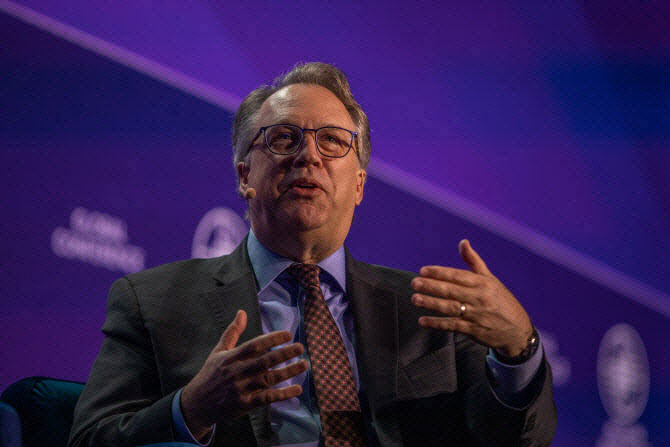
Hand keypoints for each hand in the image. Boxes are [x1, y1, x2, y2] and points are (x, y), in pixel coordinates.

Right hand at [180, 310, 307, 440]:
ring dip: (288, 372)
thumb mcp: (218, 351)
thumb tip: (241, 312)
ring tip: (304, 364)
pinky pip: (267, 398)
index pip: (254, 346)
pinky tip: (297, 389)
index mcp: (231, 358)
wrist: (197, 404)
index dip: (271, 339)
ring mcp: (241, 389)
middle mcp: (237, 372)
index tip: (287, 334)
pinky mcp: (245, 404)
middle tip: (300, 347)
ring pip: (268, 379)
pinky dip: (283, 394)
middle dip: (283, 354)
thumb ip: (232, 332)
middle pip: (264, 362)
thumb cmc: (210, 374)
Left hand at [411, 240, 532, 357]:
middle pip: (452, 291)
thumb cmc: (501, 301)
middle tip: (414, 283)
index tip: (423, 270)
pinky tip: (422, 320)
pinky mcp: (474, 330)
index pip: (458, 275)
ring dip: (431, 303)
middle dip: (431, 286)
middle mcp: (480, 298)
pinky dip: (437, 323)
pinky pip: (453, 326)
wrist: (518, 331)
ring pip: (450, 308)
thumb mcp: (490, 279)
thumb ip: (473, 261)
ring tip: (415, 299)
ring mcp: (477, 315)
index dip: (440, 272)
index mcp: (483, 283)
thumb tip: (463, 242)